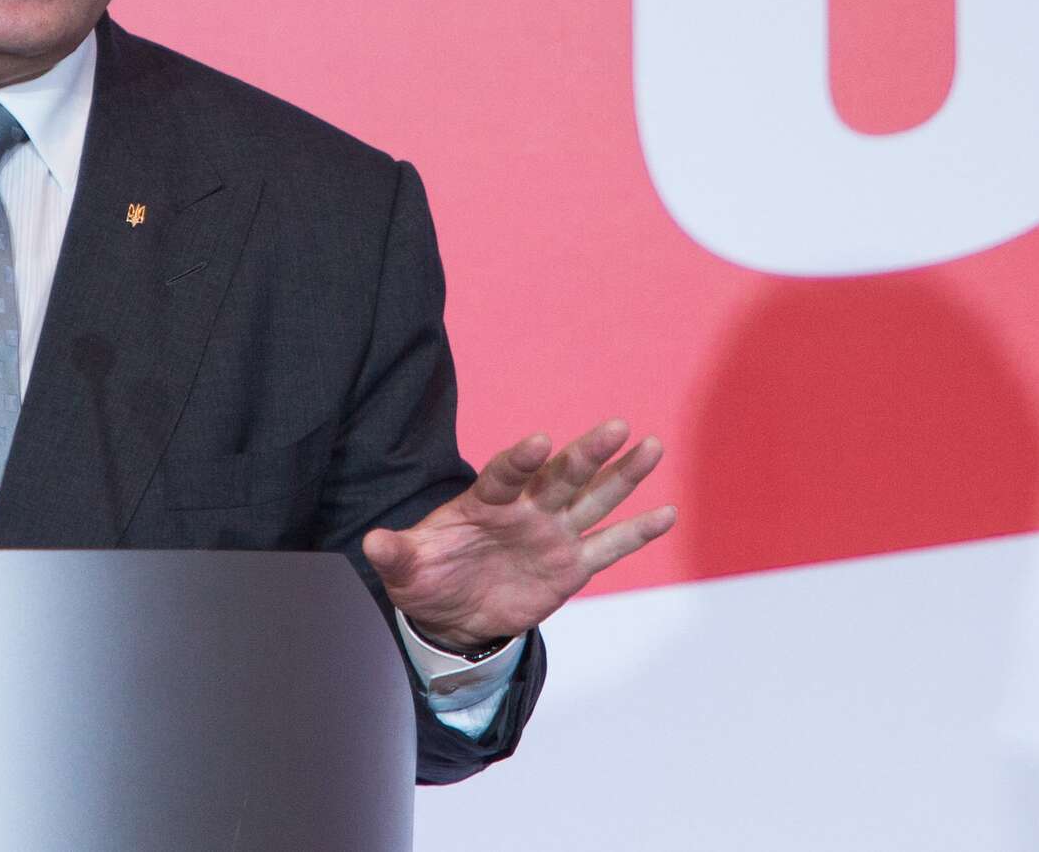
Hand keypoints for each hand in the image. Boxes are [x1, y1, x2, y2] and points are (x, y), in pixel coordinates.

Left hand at [361, 419, 675, 649]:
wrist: (452, 611)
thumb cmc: (427, 577)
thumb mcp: (405, 569)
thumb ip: (395, 554)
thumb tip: (372, 543)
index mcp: (484, 503)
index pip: (505, 475)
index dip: (521, 460)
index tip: (538, 441)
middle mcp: (524, 510)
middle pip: (560, 477)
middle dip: (587, 453)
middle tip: (615, 425)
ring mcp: (551, 534)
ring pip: (592, 500)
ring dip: (622, 476)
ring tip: (651, 446)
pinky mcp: (570, 564)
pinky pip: (608, 546)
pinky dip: (636, 531)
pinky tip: (665, 512)